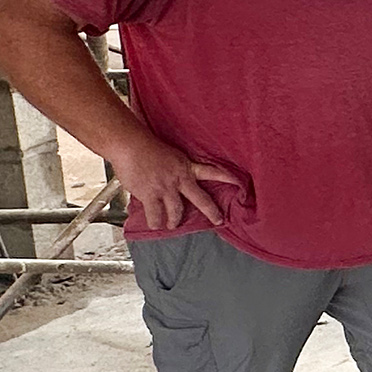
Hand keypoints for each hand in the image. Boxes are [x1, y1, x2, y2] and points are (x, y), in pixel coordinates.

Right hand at [107, 132, 239, 230]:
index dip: (226, 178)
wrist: (131, 146)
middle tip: (218, 220)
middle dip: (212, 212)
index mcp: (186, 167)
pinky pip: (155, 214)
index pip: (212, 172)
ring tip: (172, 225)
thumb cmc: (146, 147)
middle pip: (201, 199)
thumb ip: (174, 169)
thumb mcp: (169, 155)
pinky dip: (155, 221)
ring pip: (177, 211)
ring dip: (174, 220)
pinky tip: (155, 224)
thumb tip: (170, 179)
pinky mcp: (151, 195)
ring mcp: (166, 188)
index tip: (239, 183)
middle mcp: (180, 179)